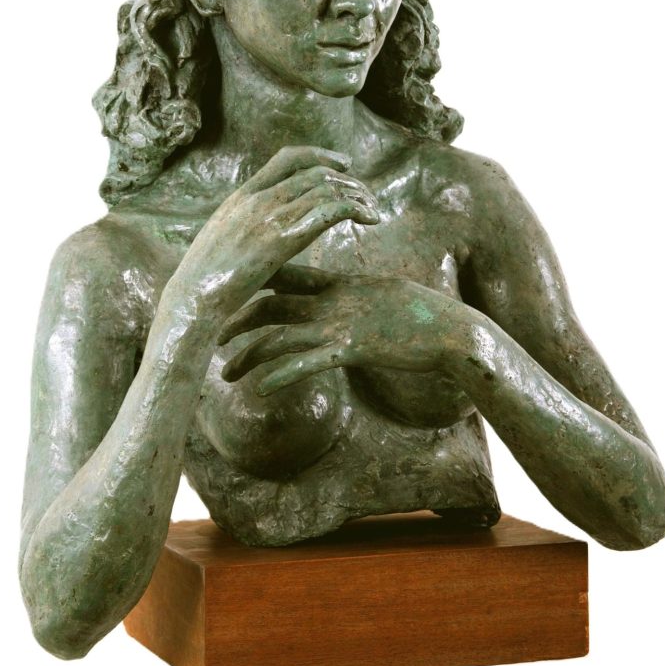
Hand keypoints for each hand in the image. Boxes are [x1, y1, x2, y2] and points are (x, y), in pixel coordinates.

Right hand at [169, 147, 379, 310]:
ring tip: (373, 209)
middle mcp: (258, 199)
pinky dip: (356, 209)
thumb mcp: (222, 239)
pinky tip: (370, 220)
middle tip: (366, 192)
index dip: (320, 155)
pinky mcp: (283, 240)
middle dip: (347, 178)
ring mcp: (270, 217)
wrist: (193, 297)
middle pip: (314, 171)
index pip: (287, 158)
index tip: (343, 163)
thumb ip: (245, 224)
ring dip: (357, 195)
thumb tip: (264, 225)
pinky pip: (329, 211)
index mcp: (243, 196)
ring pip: (326, 188)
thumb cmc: (205, 278)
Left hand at [216, 264, 466, 394]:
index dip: (252, 285)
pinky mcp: (352, 350)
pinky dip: (280, 376)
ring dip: (248, 356)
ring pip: (279, 338)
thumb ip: (351, 292)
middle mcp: (331, 301)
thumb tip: (336, 291)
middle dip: (238, 322)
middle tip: (213, 337)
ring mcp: (340, 325)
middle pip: (270, 307)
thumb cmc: (420, 313)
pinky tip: (260, 390)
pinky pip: (307, 364)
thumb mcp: (379, 292)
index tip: (227, 294)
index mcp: (338, 283)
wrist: (451, 329)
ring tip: (225, 374)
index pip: (284, 276)